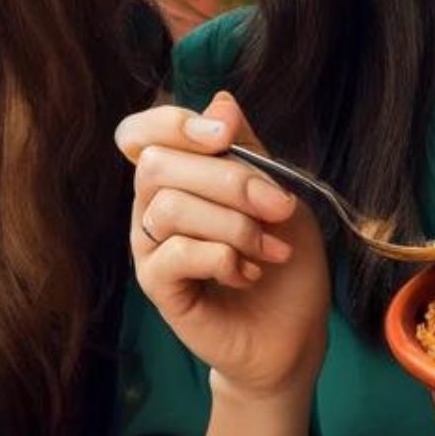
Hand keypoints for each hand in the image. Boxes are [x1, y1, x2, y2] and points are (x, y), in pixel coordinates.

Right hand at [115, 92, 330, 399]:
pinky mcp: (157, 287)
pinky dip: (222, 257)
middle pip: (159, 165)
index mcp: (177, 177)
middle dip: (229, 179)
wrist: (292, 335)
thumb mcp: (278, 194)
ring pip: (169, 208)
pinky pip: (175, 254)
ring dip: (234, 225)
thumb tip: (221, 100)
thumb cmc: (283, 263)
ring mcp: (150, 247)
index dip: (173, 123)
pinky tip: (247, 273)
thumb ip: (248, 149)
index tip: (223, 134)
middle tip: (280, 208)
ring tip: (269, 250)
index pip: (142, 133)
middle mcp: (152, 207)